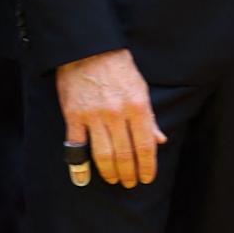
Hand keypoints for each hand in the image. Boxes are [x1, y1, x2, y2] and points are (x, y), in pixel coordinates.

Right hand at [56, 48, 165, 188]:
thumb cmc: (118, 68)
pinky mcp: (73, 115)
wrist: (88, 49)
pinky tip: (83, 177)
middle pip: (125, 154)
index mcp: (137, 106)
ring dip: (110, 172)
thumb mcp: (141, 88)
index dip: (148, 166)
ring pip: (103, 154)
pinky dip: (79, 165)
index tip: (147, 178)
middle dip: (129, 173)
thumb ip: (149, 116)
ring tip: (114, 179)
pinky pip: (76, 146)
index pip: (145, 145)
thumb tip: (160, 140)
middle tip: (130, 183)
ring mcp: (93, 116)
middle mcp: (116, 113)